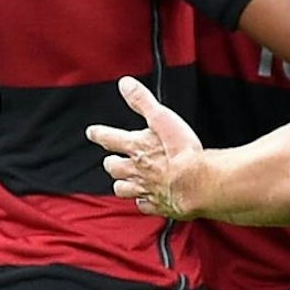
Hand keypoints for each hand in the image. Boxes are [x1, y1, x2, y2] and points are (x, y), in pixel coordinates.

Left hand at [88, 77, 206, 217]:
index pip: (110, 139)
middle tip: (110, 161)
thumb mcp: (162, 118)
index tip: (92, 133)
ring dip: (121, 184)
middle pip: (114, 168)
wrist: (197, 183)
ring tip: (122, 182)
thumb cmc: (182, 151)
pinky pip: (143, 205)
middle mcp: (136, 170)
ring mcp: (145, 189)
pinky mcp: (158, 204)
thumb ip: (143, 101)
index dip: (100, 134)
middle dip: (111, 163)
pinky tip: (145, 199)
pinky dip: (142, 201)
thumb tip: (125, 85)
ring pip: (123, 189)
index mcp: (136, 147)